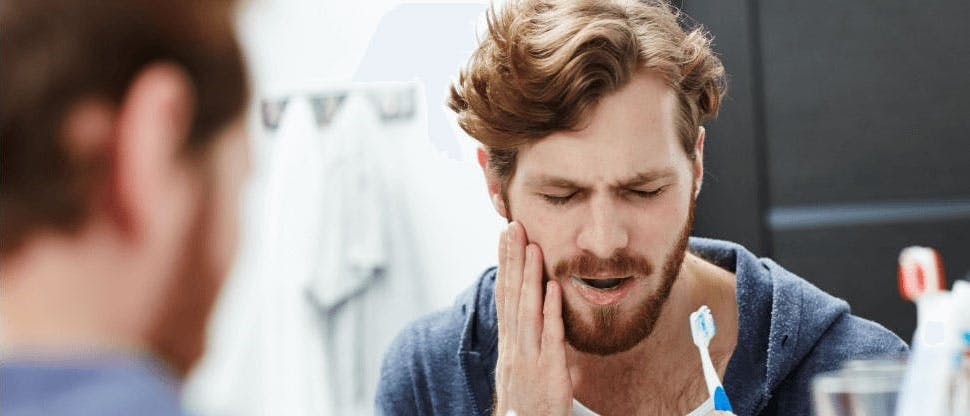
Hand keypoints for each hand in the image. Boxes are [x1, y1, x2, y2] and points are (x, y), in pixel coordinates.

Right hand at [494, 222, 572, 415]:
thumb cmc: (529, 400)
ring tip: (533, 247)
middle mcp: (514, 346)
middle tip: (514, 227)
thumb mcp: (522, 364)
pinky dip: (551, 311)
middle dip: (512, 260)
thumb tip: (536, 308)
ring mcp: (529, 358)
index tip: (505, 235)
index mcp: (509, 342)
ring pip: (527, 311)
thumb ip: (528, 337)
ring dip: (529, 277)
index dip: (504, 264)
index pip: (504, 295)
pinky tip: (554, 288)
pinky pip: (550, 337)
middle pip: (511, 295)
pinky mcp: (549, 372)